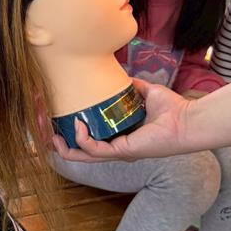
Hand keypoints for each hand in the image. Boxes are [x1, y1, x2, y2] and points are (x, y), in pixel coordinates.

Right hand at [51, 79, 191, 161]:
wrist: (187, 120)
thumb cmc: (172, 110)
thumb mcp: (145, 92)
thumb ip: (130, 86)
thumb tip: (119, 76)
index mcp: (119, 136)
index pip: (88, 140)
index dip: (69, 132)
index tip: (54, 118)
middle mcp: (116, 147)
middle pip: (79, 151)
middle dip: (59, 142)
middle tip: (44, 128)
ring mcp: (118, 151)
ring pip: (82, 155)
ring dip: (64, 146)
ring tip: (51, 131)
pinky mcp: (122, 151)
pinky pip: (94, 149)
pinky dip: (82, 139)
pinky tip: (77, 125)